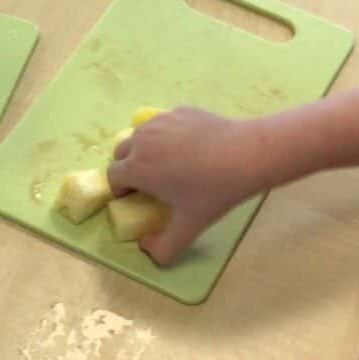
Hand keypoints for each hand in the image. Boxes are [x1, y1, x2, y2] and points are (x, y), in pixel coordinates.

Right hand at [109, 107, 257, 265]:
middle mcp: (142, 140)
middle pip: (121, 152)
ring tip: (168, 162)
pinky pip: (163, 123)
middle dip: (128, 166)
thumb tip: (146, 247)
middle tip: (149, 181)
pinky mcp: (179, 110)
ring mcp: (160, 121)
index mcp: (137, 167)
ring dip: (144, 148)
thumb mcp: (189, 227)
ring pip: (140, 134)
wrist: (246, 153)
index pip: (112, 176)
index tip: (135, 197)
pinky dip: (166, 134)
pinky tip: (189, 146)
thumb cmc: (213, 191)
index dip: (120, 189)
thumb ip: (164, 248)